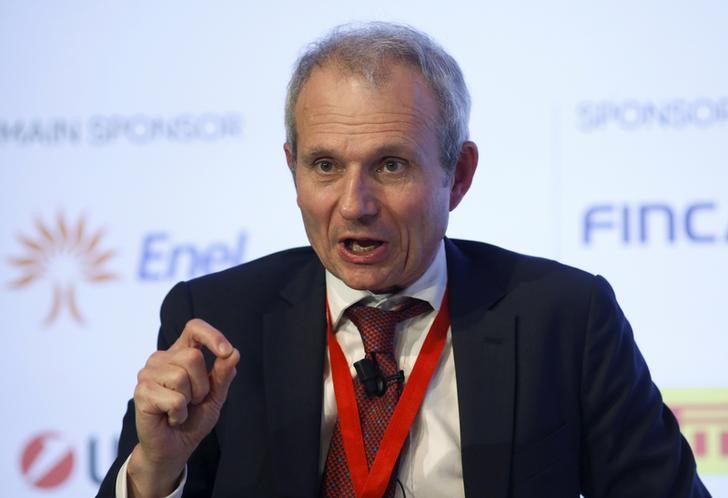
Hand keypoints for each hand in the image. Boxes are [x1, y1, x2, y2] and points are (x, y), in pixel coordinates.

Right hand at [126, 319, 239, 497]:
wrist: (174, 447)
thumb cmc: (193, 418)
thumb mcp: (215, 396)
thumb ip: (223, 375)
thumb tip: (233, 353)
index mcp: (181, 353)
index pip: (194, 328)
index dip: (212, 335)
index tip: (225, 352)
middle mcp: (161, 359)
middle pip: (192, 357)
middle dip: (202, 385)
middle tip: (193, 401)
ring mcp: (148, 374)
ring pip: (181, 377)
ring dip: (189, 401)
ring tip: (180, 409)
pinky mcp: (141, 393)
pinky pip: (174, 399)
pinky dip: (179, 413)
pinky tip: (171, 417)